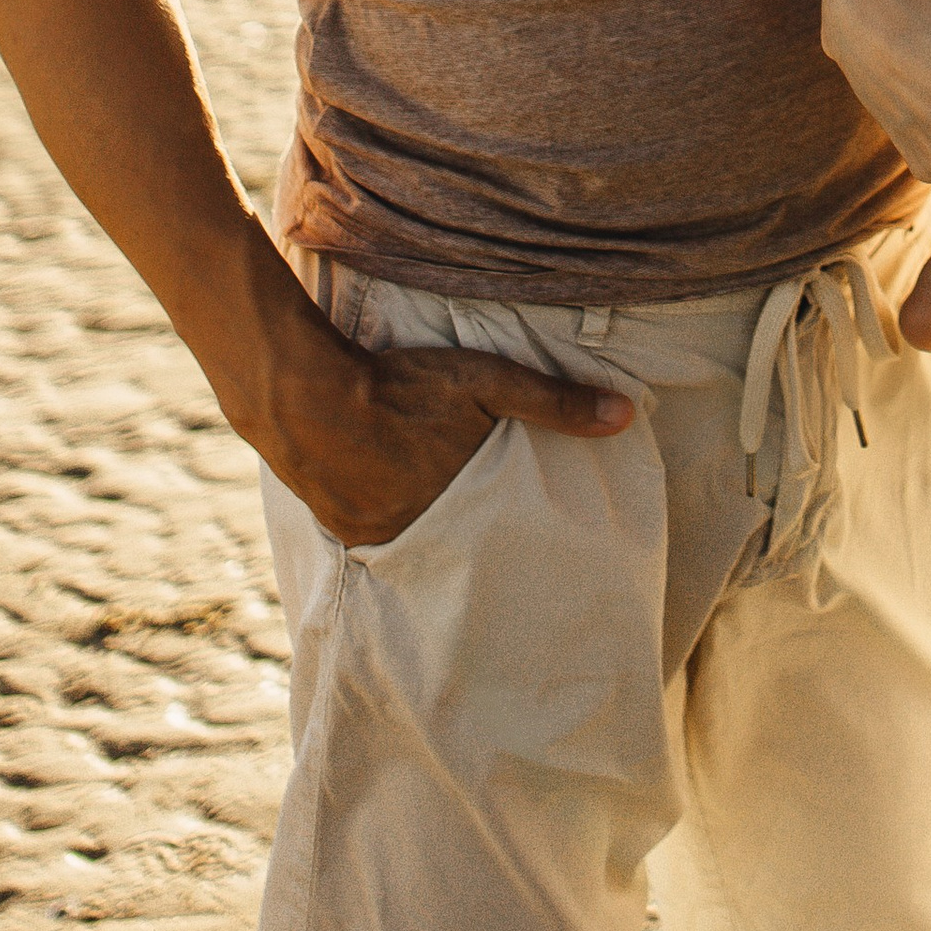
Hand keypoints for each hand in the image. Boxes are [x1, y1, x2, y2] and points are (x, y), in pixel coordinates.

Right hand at [256, 312, 632, 549]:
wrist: (306, 396)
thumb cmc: (404, 386)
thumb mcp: (486, 381)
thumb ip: (553, 402)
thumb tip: (624, 416)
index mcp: (463, 507)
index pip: (508, 537)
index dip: (524, 540)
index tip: (543, 547)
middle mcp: (422, 536)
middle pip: (466, 549)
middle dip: (484, 547)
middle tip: (502, 543)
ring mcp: (380, 540)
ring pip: (425, 548)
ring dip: (440, 537)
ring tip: (455, 528)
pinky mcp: (346, 533)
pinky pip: (385, 544)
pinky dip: (401, 531)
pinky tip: (406, 514)